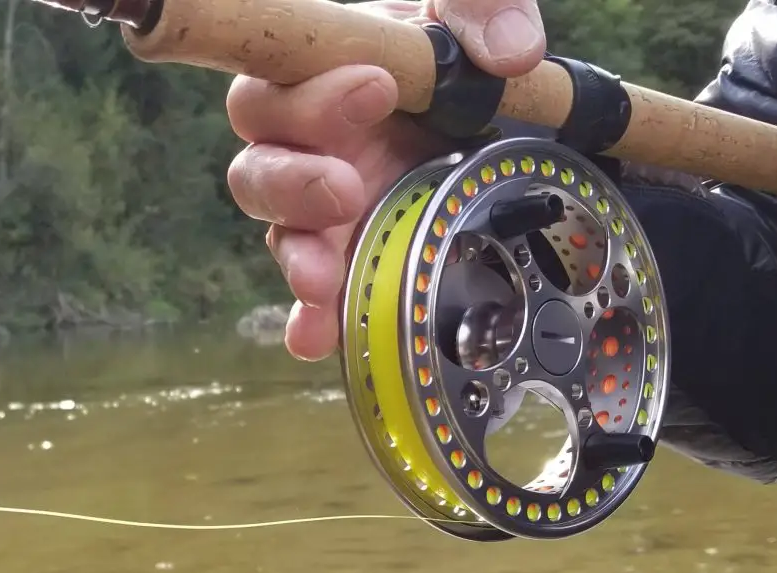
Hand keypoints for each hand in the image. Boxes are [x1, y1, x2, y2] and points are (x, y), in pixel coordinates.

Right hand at [225, 0, 545, 361]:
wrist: (476, 111)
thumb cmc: (456, 51)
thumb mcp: (470, 15)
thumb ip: (480, 13)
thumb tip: (514, 53)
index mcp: (327, 72)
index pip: (282, 78)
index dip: (313, 90)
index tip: (377, 87)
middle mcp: (312, 139)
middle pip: (262, 159)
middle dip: (297, 178)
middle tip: (347, 185)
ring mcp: (326, 202)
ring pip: (281, 227)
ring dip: (298, 252)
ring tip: (321, 274)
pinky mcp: (348, 250)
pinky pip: (315, 286)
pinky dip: (311, 315)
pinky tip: (316, 336)